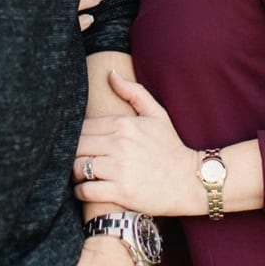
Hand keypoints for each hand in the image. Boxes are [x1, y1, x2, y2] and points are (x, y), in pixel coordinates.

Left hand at [74, 69, 203, 216]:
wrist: (193, 182)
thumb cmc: (172, 148)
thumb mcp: (157, 115)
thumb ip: (133, 92)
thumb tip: (110, 73)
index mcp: (123, 124)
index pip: (81, 127)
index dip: (75, 136)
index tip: (79, 144)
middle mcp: (119, 144)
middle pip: (76, 146)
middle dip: (72, 153)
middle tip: (76, 160)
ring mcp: (120, 169)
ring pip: (77, 167)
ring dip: (74, 173)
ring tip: (80, 175)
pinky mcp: (122, 192)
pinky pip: (87, 190)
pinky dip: (80, 192)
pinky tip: (84, 190)